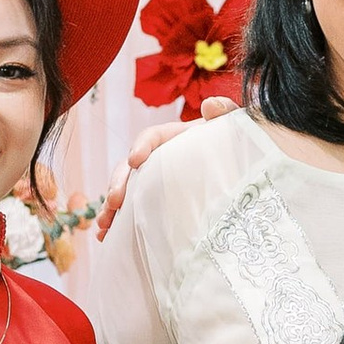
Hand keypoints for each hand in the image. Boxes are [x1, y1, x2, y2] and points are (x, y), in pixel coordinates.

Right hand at [93, 108, 235, 244]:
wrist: (239, 169)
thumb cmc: (232, 144)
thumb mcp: (233, 126)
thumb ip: (226, 112)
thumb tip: (210, 105)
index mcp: (173, 138)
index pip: (151, 137)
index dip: (141, 146)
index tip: (135, 160)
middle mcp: (157, 159)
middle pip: (129, 168)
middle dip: (118, 184)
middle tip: (114, 201)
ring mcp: (153, 182)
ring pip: (125, 191)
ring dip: (111, 207)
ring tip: (105, 224)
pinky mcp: (154, 202)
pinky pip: (131, 211)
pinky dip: (117, 223)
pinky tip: (107, 238)